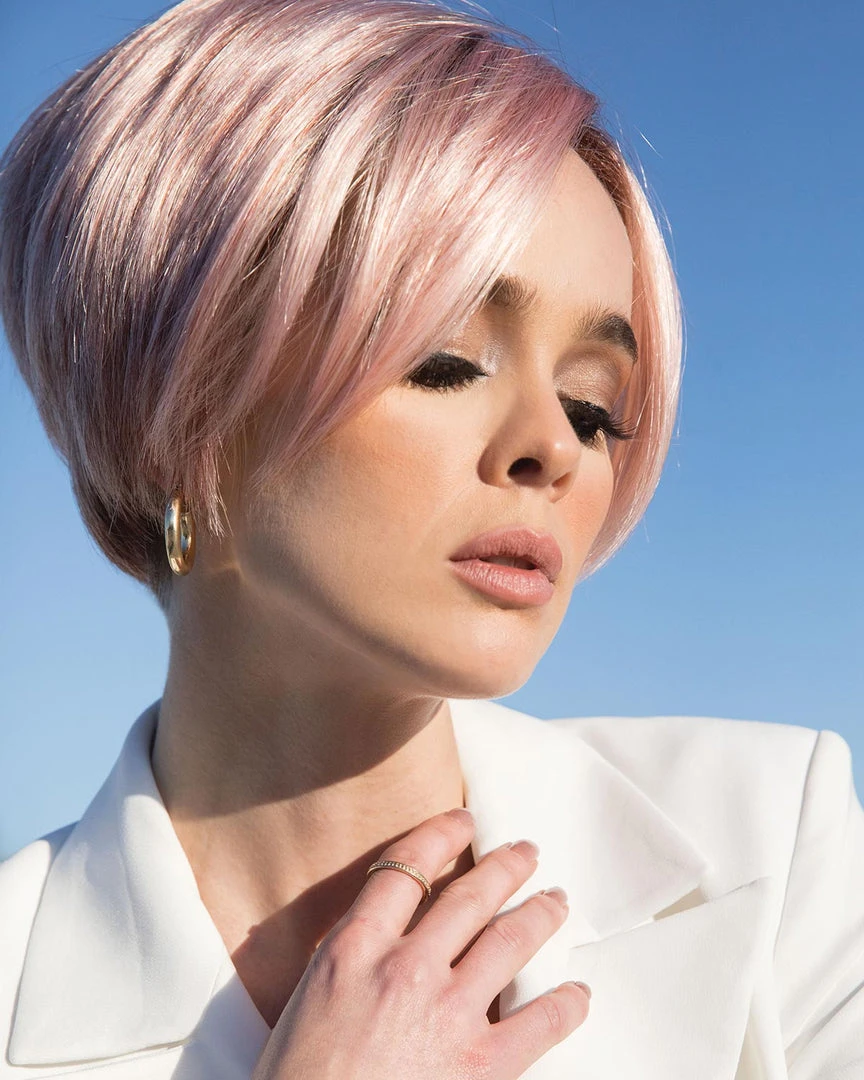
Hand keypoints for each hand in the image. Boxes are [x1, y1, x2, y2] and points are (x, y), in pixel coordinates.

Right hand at [251, 807, 589, 1079]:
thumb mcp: (307, 999)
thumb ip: (346, 958)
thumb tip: (368, 937)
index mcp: (356, 949)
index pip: (405, 867)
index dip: (440, 836)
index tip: (462, 822)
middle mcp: (407, 968)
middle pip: (469, 896)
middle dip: (505, 866)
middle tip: (526, 852)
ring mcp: (449, 1014)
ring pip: (510, 940)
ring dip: (540, 914)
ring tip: (555, 900)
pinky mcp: (481, 1066)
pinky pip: (540, 1022)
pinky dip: (566, 1004)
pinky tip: (578, 993)